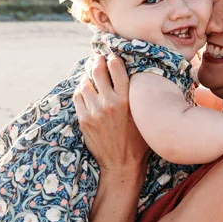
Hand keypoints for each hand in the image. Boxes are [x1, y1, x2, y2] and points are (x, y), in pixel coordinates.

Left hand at [73, 54, 149, 175]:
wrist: (122, 164)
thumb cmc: (139, 140)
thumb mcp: (145, 115)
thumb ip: (138, 95)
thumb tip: (134, 75)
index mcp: (128, 99)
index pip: (116, 67)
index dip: (112, 58)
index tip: (111, 57)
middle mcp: (110, 103)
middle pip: (97, 70)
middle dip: (96, 61)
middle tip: (97, 59)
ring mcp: (95, 111)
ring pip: (85, 82)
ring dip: (88, 76)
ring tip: (90, 75)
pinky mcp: (84, 120)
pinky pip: (78, 97)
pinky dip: (81, 90)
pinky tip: (85, 90)